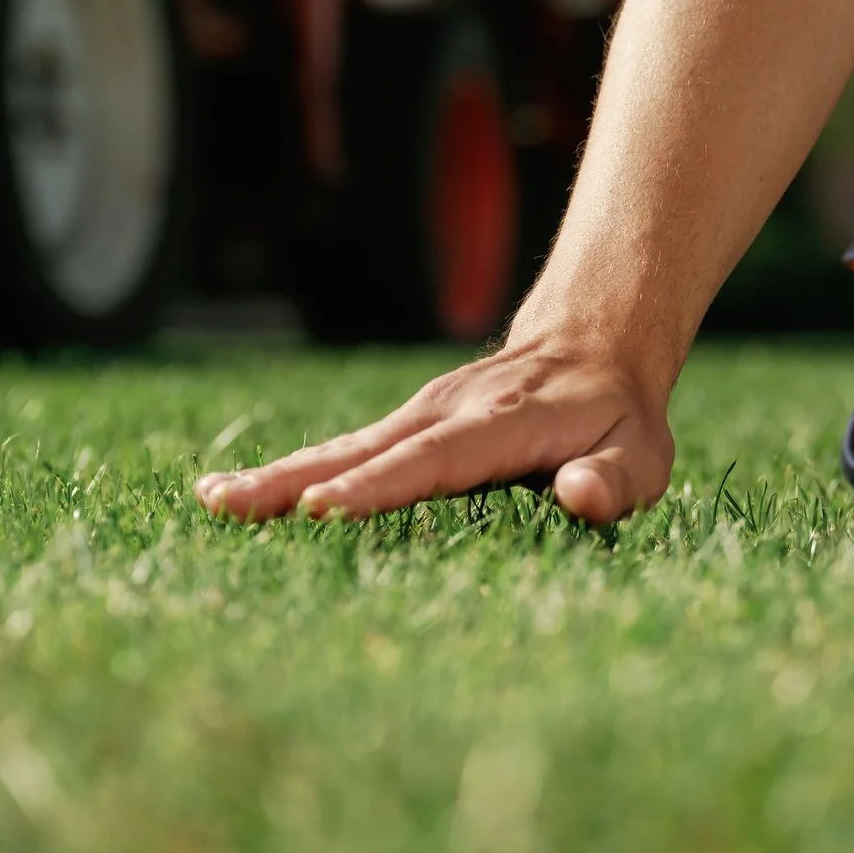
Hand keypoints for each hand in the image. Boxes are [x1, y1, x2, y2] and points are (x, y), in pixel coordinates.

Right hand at [195, 334, 677, 524]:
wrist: (593, 343)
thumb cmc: (618, 417)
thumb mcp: (641, 454)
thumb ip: (615, 480)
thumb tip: (581, 498)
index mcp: (502, 427)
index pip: (435, 462)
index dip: (379, 488)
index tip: (323, 509)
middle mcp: (447, 414)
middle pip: (363, 451)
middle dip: (296, 480)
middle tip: (230, 506)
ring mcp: (419, 414)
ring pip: (340, 448)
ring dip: (277, 475)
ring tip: (213, 500)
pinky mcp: (405, 424)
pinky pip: (345, 450)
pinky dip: (292, 471)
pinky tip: (240, 495)